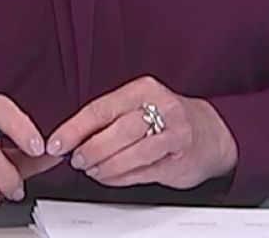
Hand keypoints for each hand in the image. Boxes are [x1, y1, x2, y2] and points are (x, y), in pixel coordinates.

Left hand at [45, 76, 238, 189]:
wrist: (211, 133)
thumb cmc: (167, 118)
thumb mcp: (140, 106)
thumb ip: (111, 118)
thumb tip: (72, 136)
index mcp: (143, 89)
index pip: (101, 108)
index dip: (75, 128)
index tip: (57, 142)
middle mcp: (160, 106)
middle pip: (115, 131)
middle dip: (90, 149)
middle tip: (76, 159)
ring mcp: (173, 133)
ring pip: (129, 153)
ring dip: (104, 166)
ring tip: (91, 170)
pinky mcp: (179, 158)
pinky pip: (143, 171)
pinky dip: (121, 178)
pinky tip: (110, 178)